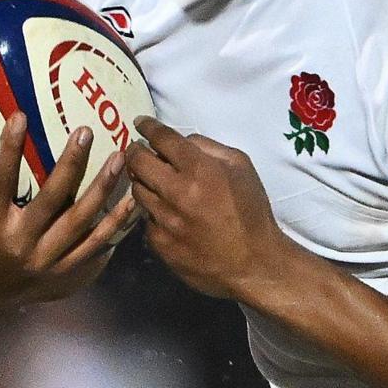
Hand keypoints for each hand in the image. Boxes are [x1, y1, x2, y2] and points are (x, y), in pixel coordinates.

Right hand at [0, 114, 139, 309]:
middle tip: (86, 132)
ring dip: (103, 189)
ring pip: (82, 223)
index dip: (8, 149)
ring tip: (120, 159)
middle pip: (52, 200)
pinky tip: (133, 199)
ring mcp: (48, 263)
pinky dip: (117, 223)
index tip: (19, 116)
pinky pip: (99, 246)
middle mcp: (21, 246)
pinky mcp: (68, 274)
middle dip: (72, 164)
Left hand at [126, 116, 298, 302]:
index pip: (162, 138)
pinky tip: (166, 213)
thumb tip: (182, 142)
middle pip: (137, 162)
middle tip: (137, 151)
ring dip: (142, 182)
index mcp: (199, 170)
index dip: (148, 127)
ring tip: (153, 182)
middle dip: (134, 151)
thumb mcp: (242, 168)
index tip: (141, 124)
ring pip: (137, 190)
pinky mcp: (159, 242)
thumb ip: (210, 148)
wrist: (253, 263)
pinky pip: (145, 218)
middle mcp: (176, 192)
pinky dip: (153, 211)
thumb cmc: (252, 212)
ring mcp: (165, 219)